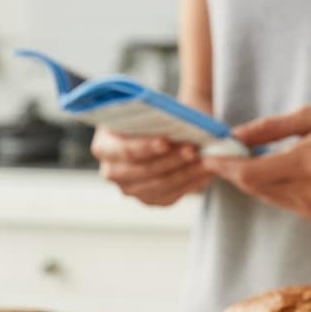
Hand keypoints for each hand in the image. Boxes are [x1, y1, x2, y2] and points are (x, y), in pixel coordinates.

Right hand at [91, 128, 213, 206]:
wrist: (161, 131)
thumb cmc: (152, 118)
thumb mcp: (148, 112)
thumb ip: (154, 117)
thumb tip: (175, 123)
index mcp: (104, 146)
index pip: (124, 150)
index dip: (145, 147)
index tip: (165, 141)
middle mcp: (112, 172)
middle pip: (144, 170)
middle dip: (171, 160)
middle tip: (193, 150)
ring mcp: (129, 189)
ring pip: (160, 185)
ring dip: (186, 172)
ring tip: (205, 160)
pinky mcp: (149, 199)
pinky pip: (171, 196)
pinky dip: (190, 183)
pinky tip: (206, 172)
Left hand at [203, 103, 310, 220]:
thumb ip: (270, 127)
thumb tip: (236, 135)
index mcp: (306, 163)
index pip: (250, 173)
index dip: (224, 166)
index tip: (208, 155)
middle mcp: (309, 191)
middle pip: (253, 187)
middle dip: (234, 171)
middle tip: (221, 152)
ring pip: (265, 195)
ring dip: (251, 178)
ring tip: (243, 156)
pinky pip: (281, 200)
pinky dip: (270, 185)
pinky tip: (272, 167)